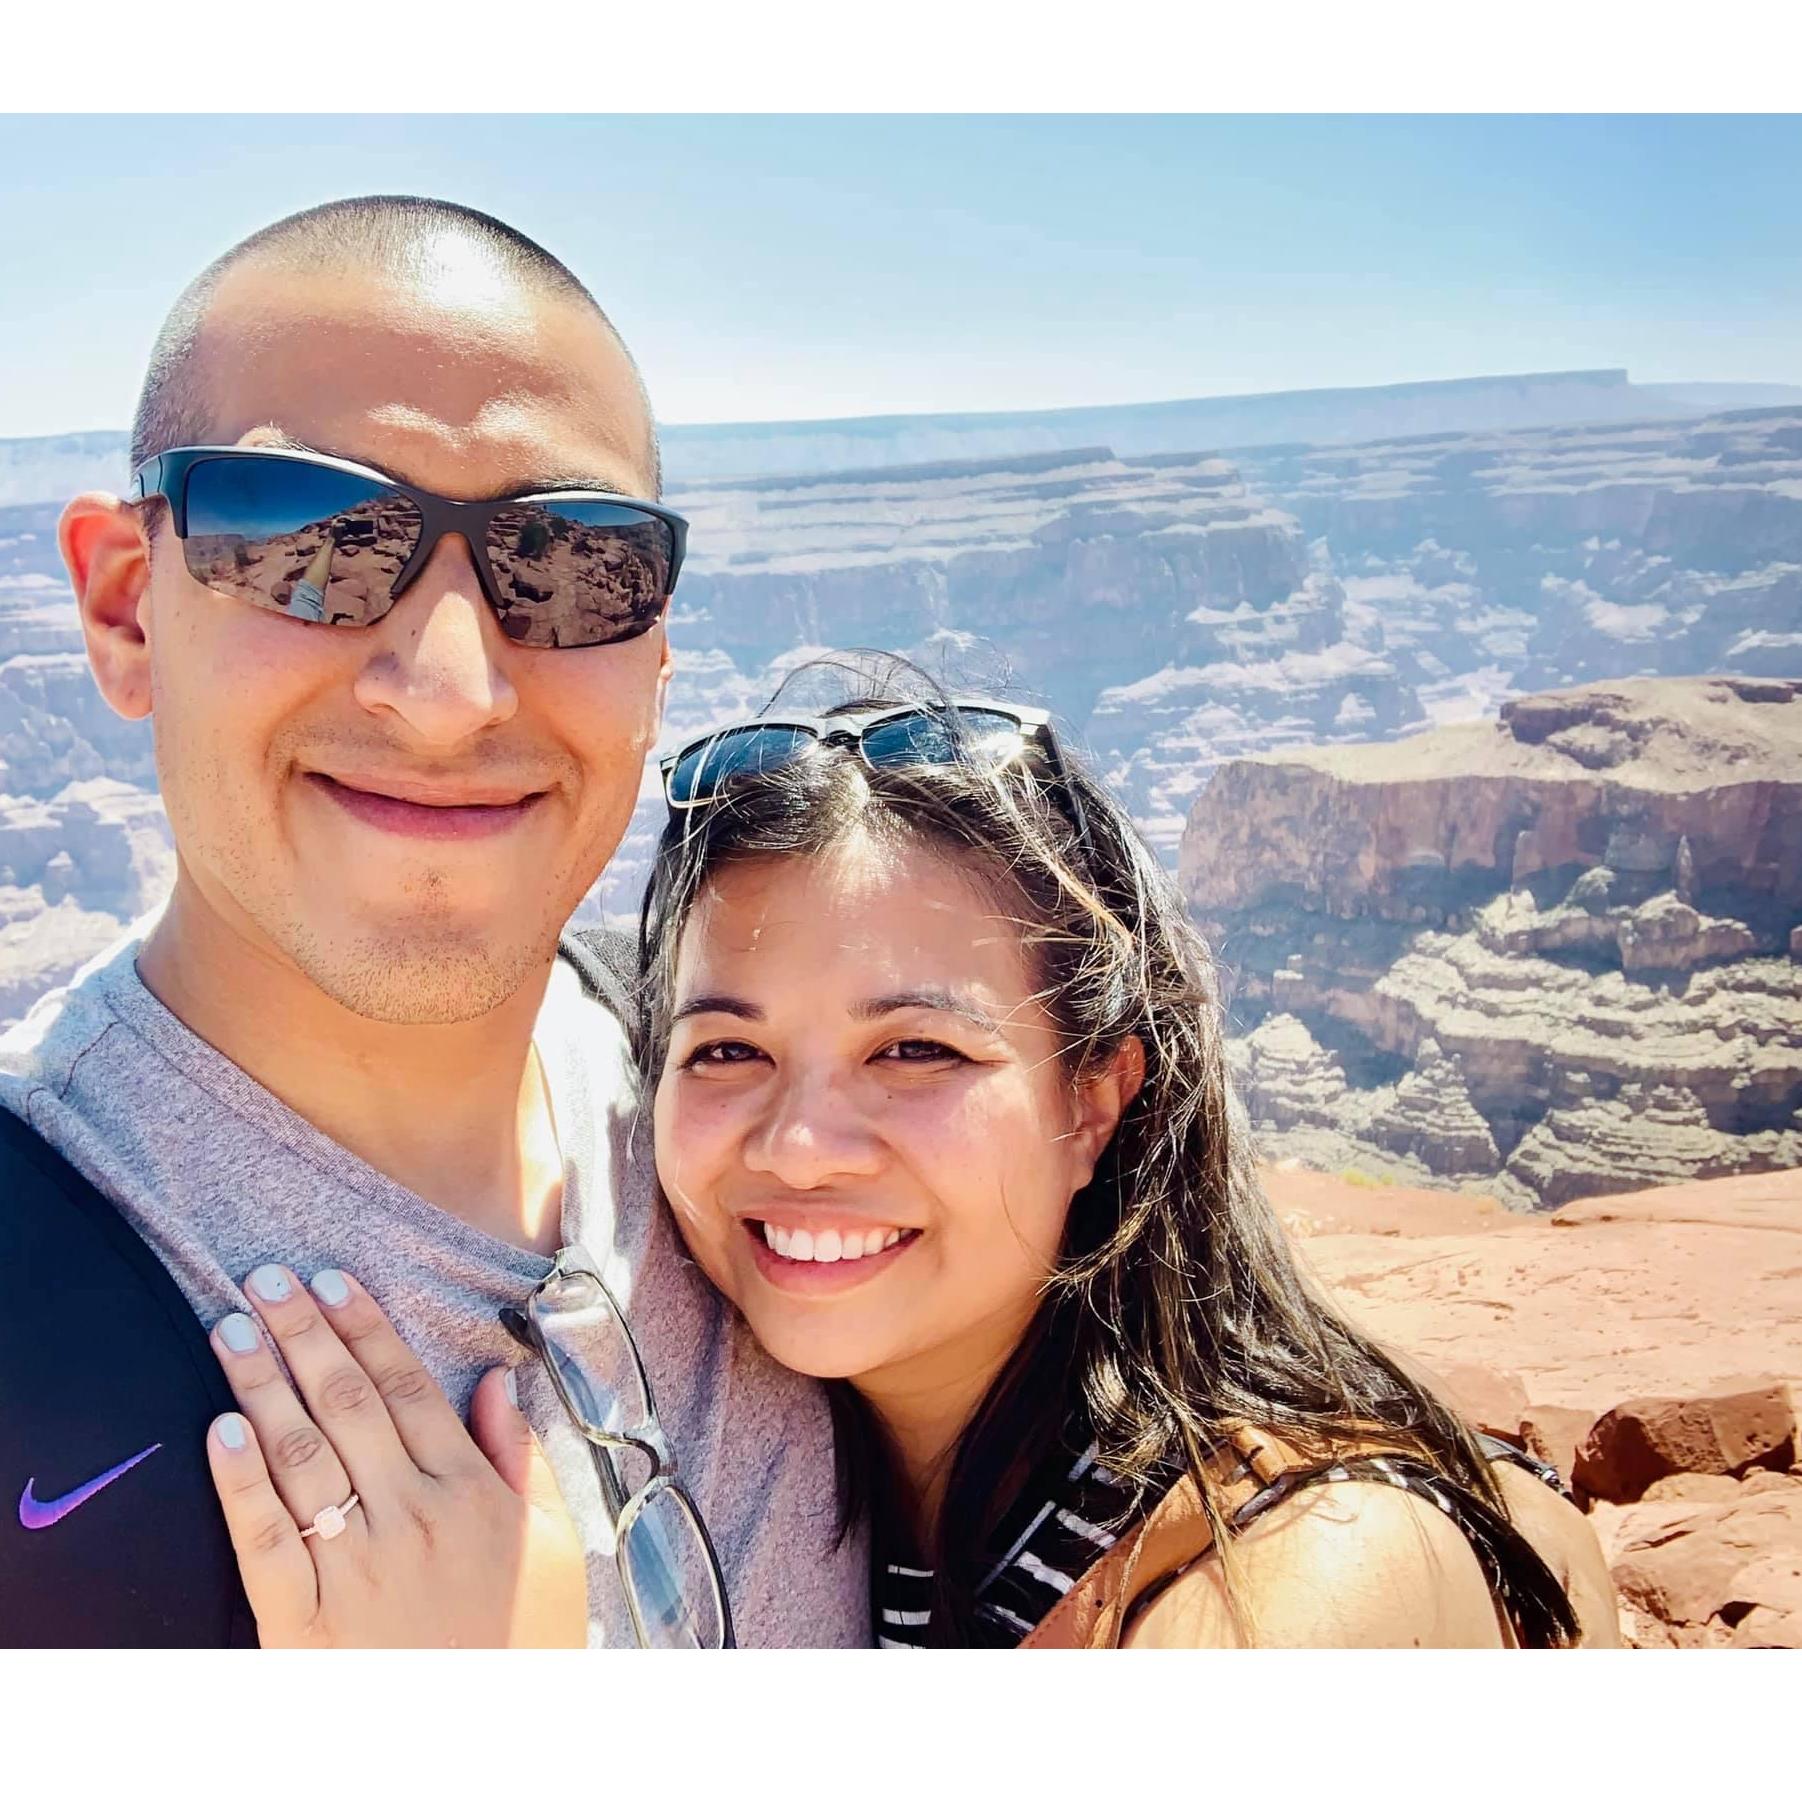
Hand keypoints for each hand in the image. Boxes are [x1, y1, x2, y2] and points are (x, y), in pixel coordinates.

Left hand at [203, 1264, 586, 1647]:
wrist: (489, 1743)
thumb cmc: (524, 1639)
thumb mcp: (551, 1543)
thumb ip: (517, 1456)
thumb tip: (495, 1379)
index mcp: (466, 1493)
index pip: (406, 1388)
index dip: (364, 1327)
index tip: (331, 1280)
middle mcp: (409, 1519)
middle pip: (347, 1405)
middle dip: (303, 1335)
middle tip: (265, 1280)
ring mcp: (354, 1570)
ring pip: (301, 1456)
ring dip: (262, 1385)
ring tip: (230, 1329)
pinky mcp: (303, 1625)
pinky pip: (265, 1542)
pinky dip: (240, 1482)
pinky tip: (220, 1430)